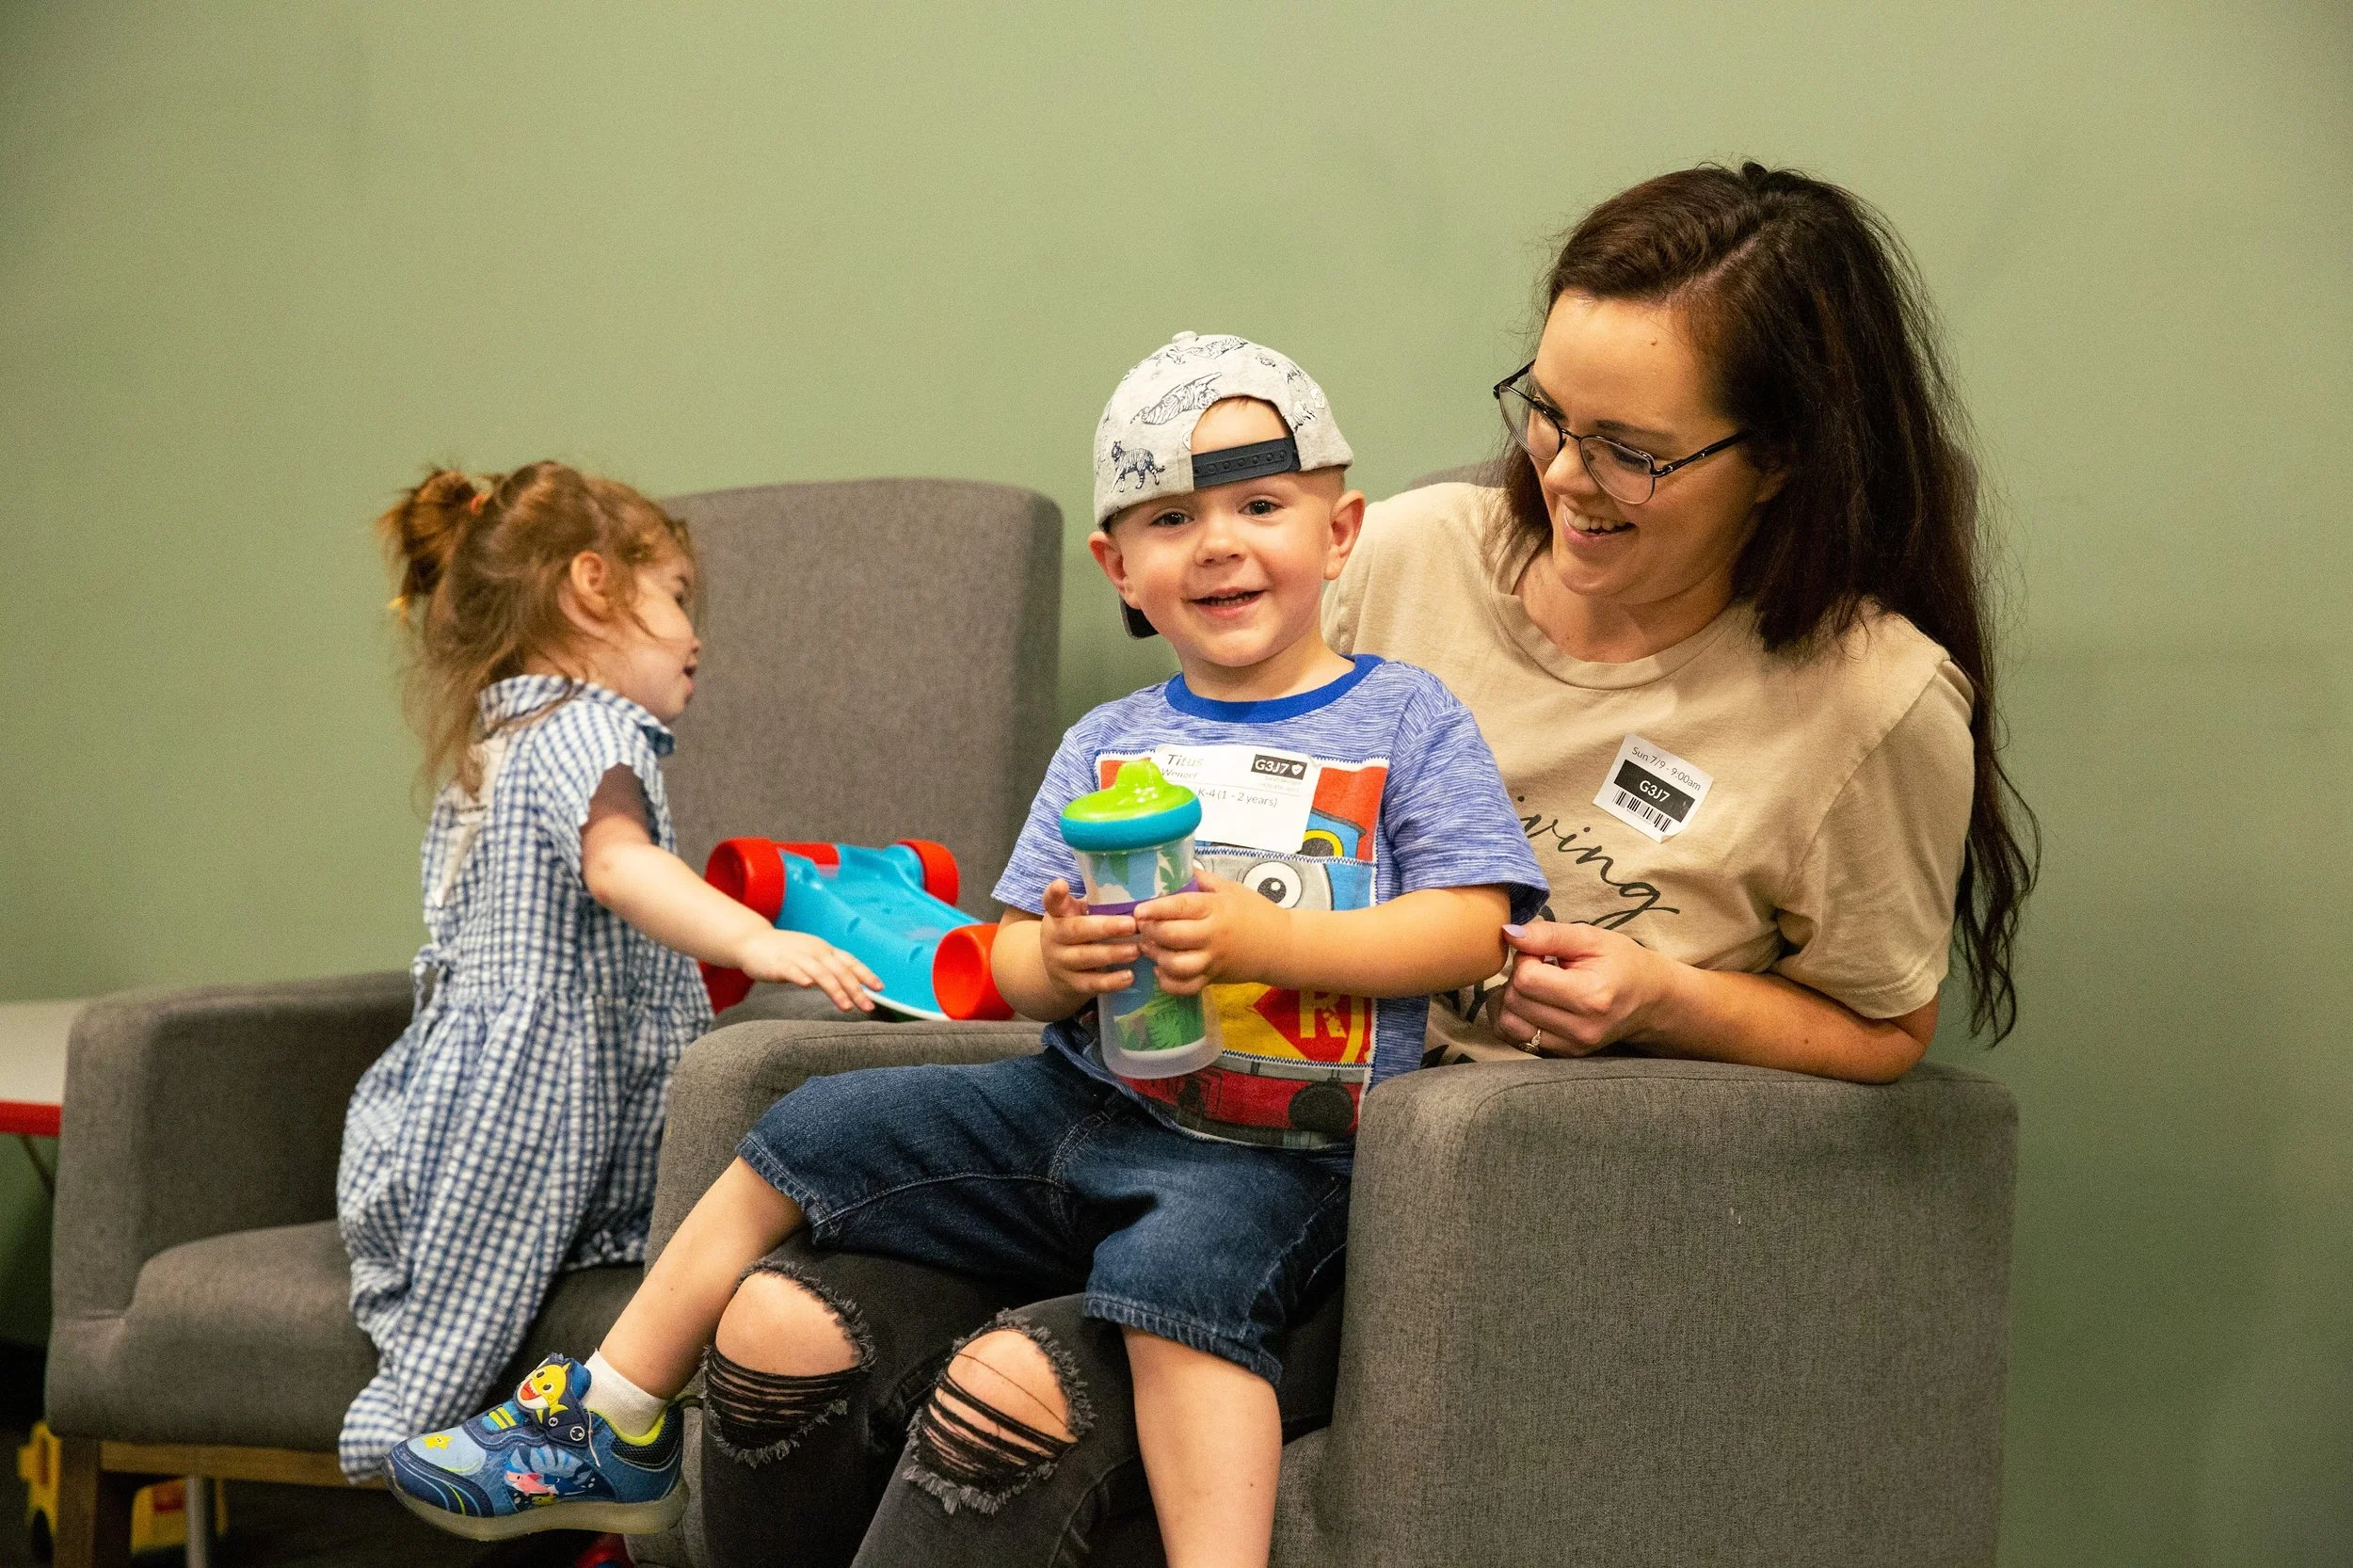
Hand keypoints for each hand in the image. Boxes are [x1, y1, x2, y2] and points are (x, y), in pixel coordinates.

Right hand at [735, 930, 882, 1012]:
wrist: (752, 941)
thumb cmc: (785, 952)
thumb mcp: (811, 956)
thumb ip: (828, 968)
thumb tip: (851, 984)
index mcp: (824, 950)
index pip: (850, 961)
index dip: (866, 974)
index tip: (880, 988)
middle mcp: (814, 951)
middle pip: (840, 970)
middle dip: (856, 989)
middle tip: (868, 1007)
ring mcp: (797, 956)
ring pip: (820, 973)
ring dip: (835, 990)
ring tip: (847, 1006)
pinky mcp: (778, 964)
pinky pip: (791, 970)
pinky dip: (800, 977)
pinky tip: (807, 986)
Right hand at [1039, 880, 1142, 998]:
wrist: (1057, 972)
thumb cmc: (1079, 934)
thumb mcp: (1078, 916)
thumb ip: (1097, 905)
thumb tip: (1137, 897)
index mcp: (1057, 915)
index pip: (1052, 901)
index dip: (1055, 893)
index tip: (1061, 884)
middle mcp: (1054, 938)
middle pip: (1077, 930)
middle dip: (1106, 927)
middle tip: (1132, 925)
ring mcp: (1060, 963)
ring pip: (1086, 958)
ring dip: (1113, 954)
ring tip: (1136, 950)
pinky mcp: (1071, 985)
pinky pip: (1093, 983)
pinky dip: (1112, 981)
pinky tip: (1129, 976)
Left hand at [1133, 869, 1288, 995]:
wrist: (1281, 945)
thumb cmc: (1255, 912)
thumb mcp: (1231, 889)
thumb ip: (1201, 879)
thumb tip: (1174, 864)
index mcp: (1217, 909)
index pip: (1182, 907)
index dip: (1156, 909)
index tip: (1138, 909)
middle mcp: (1213, 936)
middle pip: (1174, 936)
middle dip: (1152, 931)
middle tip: (1142, 925)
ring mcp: (1213, 960)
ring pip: (1177, 965)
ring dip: (1157, 957)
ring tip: (1150, 947)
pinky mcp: (1213, 979)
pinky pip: (1186, 987)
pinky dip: (1169, 983)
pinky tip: (1161, 970)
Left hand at [1491, 920, 1678, 1055]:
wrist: (1649, 1000)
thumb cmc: (1622, 963)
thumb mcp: (1591, 938)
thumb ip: (1548, 934)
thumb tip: (1507, 933)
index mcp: (1591, 997)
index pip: (1526, 978)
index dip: (1525, 958)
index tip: (1542, 953)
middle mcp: (1580, 1029)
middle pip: (1514, 1000)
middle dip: (1518, 977)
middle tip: (1542, 966)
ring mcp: (1570, 1047)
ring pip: (1508, 1022)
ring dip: (1512, 999)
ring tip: (1537, 985)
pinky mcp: (1562, 1055)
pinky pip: (1515, 1038)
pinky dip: (1514, 1018)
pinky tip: (1532, 1003)